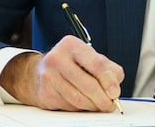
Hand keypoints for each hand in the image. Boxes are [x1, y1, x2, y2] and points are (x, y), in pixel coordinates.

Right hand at [0, 35, 123, 111]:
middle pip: (88, 84)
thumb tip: (115, 87)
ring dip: (93, 106)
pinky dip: (80, 108)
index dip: (108, 81)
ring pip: (78, 99)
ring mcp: (49, 77)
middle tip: (110, 104)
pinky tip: (83, 103)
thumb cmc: (71, 64)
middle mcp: (57, 58)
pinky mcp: (45, 94)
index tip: (115, 93)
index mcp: (71, 45)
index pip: (96, 64)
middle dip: (103, 99)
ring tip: (99, 105)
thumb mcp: (90, 58)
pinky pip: (69, 106)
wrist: (40, 72)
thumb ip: (108, 69)